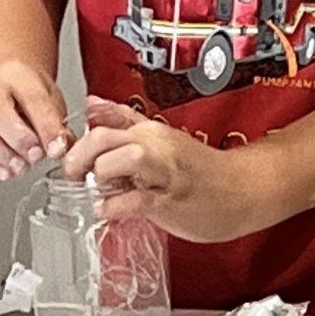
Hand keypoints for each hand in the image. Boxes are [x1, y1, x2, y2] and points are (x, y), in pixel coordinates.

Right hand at [0, 63, 71, 179]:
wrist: (2, 84)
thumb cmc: (28, 94)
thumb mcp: (52, 101)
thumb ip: (58, 124)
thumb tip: (60, 147)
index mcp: (18, 75)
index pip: (32, 98)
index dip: (46, 126)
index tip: (56, 148)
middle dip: (17, 139)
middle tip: (35, 156)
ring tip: (20, 167)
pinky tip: (3, 171)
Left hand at [64, 99, 278, 241]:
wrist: (244, 189)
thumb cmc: (201, 171)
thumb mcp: (161, 140)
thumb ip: (126, 122)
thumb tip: (92, 104)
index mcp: (150, 131)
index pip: (103, 120)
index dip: (77, 139)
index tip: (70, 157)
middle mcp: (156, 145)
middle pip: (102, 137)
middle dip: (78, 157)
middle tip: (74, 175)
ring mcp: (164, 171)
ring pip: (120, 158)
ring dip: (99, 174)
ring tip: (95, 189)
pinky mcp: (170, 199)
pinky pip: (134, 200)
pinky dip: (114, 207)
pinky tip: (109, 211)